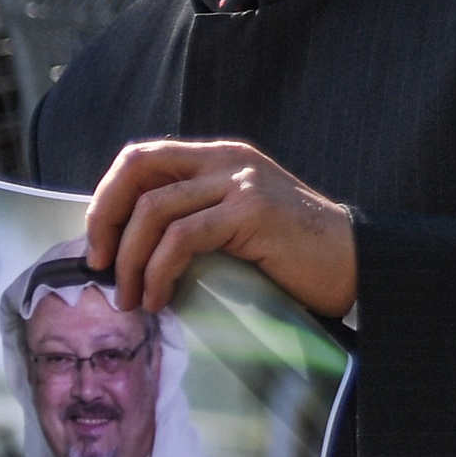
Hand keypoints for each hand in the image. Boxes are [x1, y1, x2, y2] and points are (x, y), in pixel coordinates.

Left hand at [85, 139, 357, 320]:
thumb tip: (131, 248)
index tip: (100, 244)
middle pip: (138, 168)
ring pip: (154, 210)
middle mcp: (228, 159)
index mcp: (221, 157)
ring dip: (130, 261)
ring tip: (132, 299)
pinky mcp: (251, 212)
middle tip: (100, 265)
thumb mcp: (239, 220)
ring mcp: (240, 183)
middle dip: (105, 218)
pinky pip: (182, 238)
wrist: (356, 264)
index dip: (109, 196)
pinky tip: (160, 298)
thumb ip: (198, 215)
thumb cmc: (296, 256)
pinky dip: (159, 272)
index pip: (143, 158)